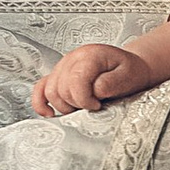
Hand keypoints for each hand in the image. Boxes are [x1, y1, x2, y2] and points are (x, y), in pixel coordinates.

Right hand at [35, 43, 150, 116]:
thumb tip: (94, 92)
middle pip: (61, 90)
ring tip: (83, 105)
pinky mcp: (58, 76)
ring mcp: (62, 67)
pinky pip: (40, 89)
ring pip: (50, 92)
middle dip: (77, 104)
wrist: (129, 67)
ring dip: (65, 106)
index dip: (85, 100)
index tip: (98, 105)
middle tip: (94, 105)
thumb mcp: (128, 76)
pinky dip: (41, 102)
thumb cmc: (129, 71)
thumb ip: (110, 83)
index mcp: (89, 56)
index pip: (75, 81)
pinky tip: (49, 113)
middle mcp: (72, 59)